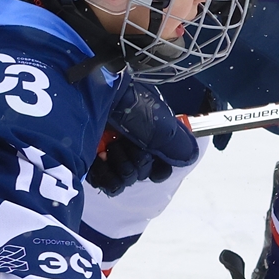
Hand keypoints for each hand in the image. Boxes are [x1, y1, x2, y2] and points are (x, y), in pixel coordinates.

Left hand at [86, 76, 197, 195]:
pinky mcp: (89, 160)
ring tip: (112, 147)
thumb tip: (189, 157)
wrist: (94, 94)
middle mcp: (132, 142)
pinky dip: (104, 175)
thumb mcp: (161, 125)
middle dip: (140, 162)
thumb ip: (178, 144)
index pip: (162, 163)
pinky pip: (105, 184)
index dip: (160, 167)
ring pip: (125, 181)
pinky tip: (100, 158)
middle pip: (144, 173)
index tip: (156, 158)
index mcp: (150, 132)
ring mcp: (110, 152)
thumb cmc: (130, 105)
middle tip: (129, 143)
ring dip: (122, 167)